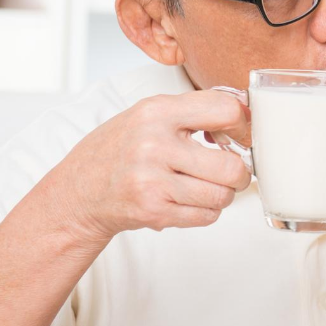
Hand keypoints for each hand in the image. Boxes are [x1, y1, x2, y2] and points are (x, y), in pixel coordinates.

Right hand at [44, 90, 252, 244]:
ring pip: (223, 195)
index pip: (225, 110)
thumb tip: (247, 115)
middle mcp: (154, 144)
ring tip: (203, 187)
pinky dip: (205, 212)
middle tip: (230, 172)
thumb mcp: (150, 114)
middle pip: (232, 166)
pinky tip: (187, 201)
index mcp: (157, 111)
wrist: (77, 192)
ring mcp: (153, 181)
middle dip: (239, 173)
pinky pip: (207, 216)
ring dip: (222, 195)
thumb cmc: (121, 150)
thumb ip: (195, 110)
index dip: (243, 125)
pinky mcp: (153, 211)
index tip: (240, 135)